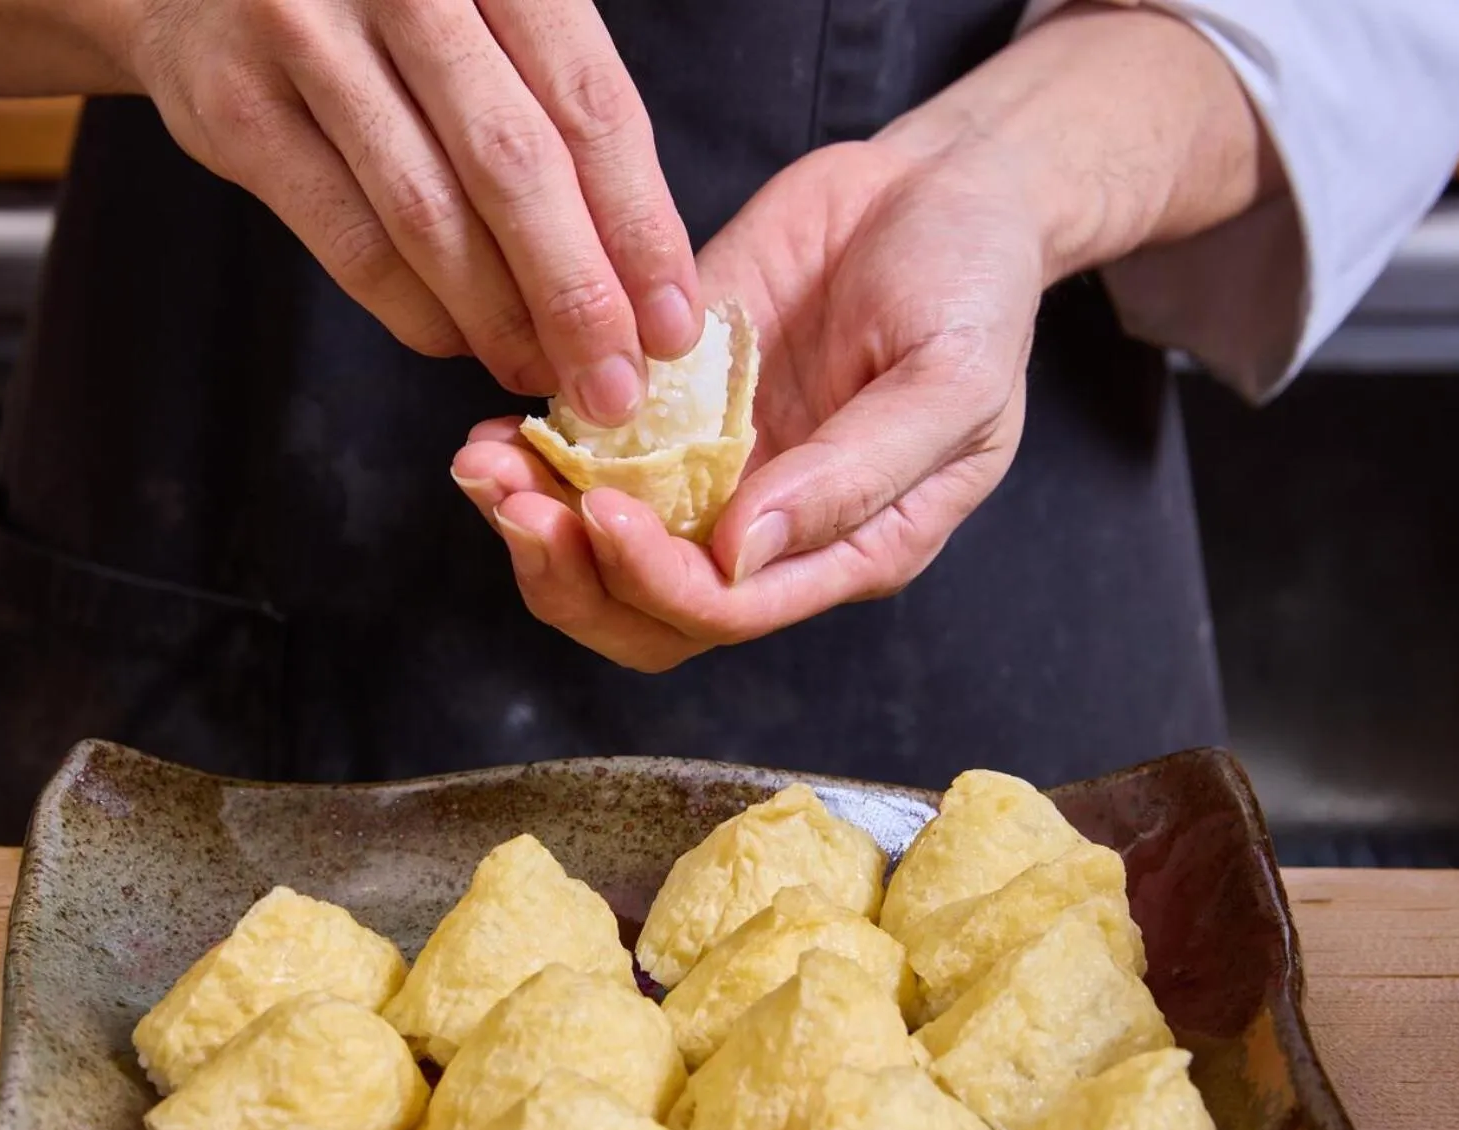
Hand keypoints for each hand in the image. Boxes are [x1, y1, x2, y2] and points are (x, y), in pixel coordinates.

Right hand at [118, 0, 700, 419]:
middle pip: (513, 167)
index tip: (672, 322)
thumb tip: (639, 265)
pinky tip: (460, 343)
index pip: (588, 102)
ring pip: (427, 215)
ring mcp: (303, 36)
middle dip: (576, 296)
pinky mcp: (233, 108)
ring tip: (543, 375)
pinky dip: (415, 310)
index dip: (639, 226)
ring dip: (498, 318)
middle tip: (614, 385)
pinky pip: (348, 240)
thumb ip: (554, 96)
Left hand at [451, 134, 1044, 669]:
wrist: (941, 189)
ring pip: (600, 551)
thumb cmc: (975, 290)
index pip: (727, 610)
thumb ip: (855, 476)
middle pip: (644, 612)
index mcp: (843, 546)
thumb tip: (738, 554)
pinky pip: (585, 458)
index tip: (605, 514)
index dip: (655, 582)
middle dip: (570, 575)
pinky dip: (532, 459)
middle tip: (517, 506)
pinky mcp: (666, 406)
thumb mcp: (952, 383)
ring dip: (533, 527)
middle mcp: (762, 526)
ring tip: (484, 470)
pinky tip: (492, 434)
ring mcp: (707, 468)